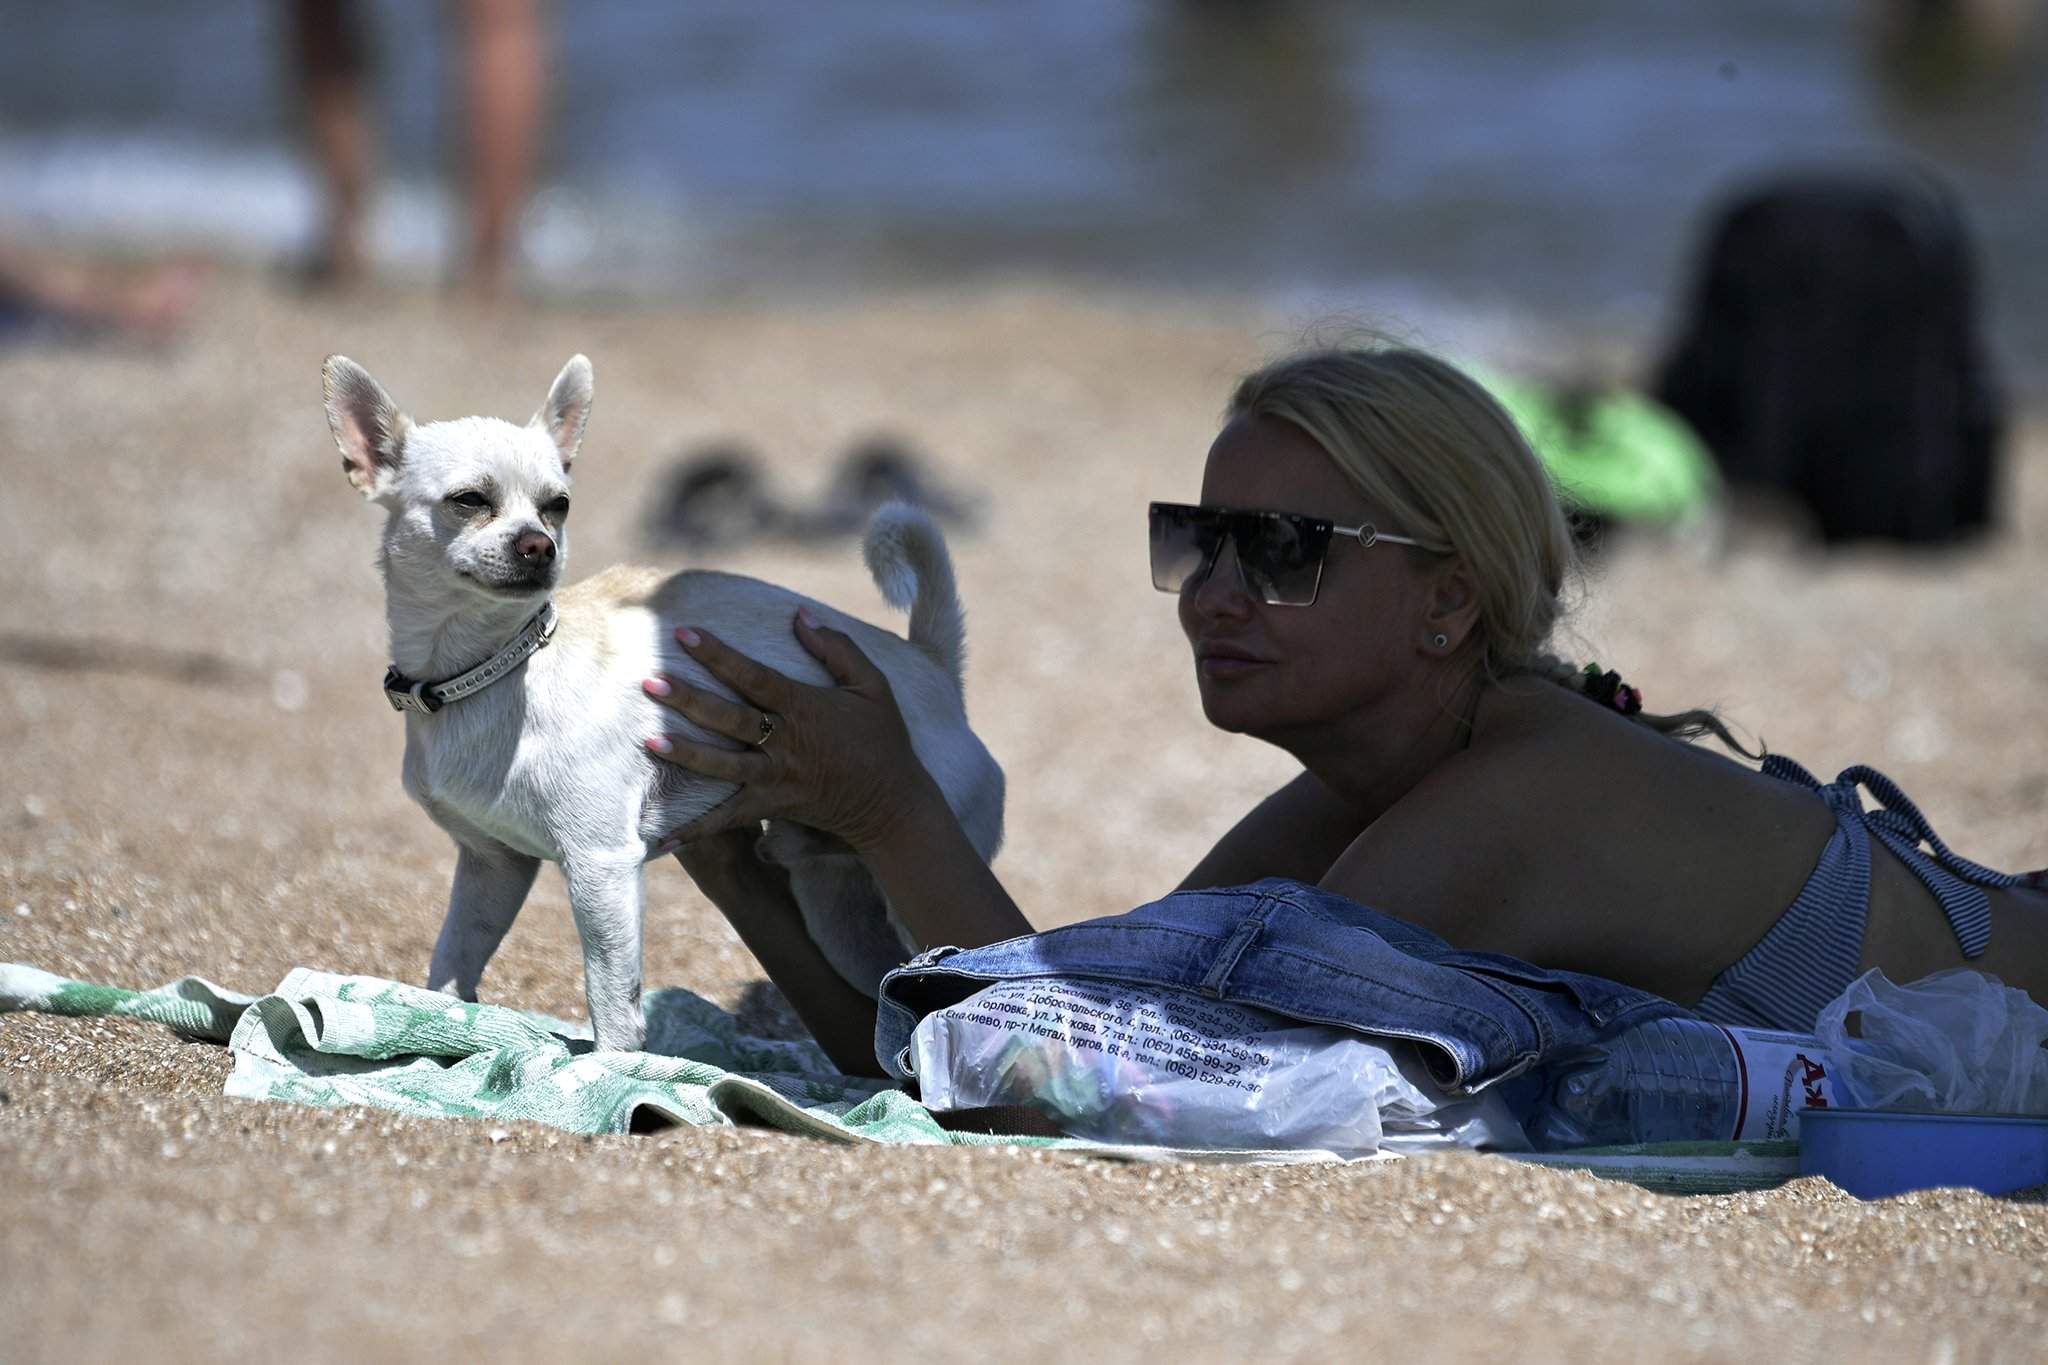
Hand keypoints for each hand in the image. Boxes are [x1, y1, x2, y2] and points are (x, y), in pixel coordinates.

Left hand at [643, 606, 931, 852]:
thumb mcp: (873, 685)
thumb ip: (837, 648)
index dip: (718, 654)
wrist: (893, 803)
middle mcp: (784, 743)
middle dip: (688, 699)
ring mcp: (775, 779)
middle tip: (649, 681)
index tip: (684, 633)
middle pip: (729, 718)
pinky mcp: (771, 807)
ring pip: (722, 767)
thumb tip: (800, 615)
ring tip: (648, 741)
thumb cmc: (883, 739)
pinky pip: (726, 820)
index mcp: (804, 707)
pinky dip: (693, 831)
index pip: (753, 675)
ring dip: (685, 754)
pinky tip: (658, 838)